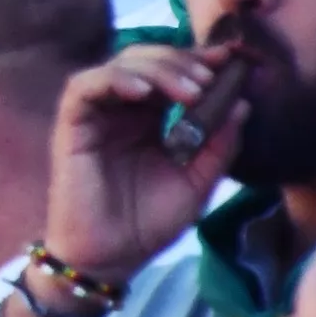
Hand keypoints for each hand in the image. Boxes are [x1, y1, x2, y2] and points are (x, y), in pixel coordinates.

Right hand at [41, 44, 247, 288]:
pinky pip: (85, 87)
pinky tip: (143, 94)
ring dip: (157, 69)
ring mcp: (96, 114)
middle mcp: (121, 109)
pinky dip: (114, 80)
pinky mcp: (72, 124)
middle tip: (210, 79)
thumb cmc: (148, 224)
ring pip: (120, 65)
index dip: (198, 59)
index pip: (171, 73)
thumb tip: (243, 104)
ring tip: (189, 90)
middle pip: (147, 59)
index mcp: (149, 119)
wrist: (112, 258)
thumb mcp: (197, 183)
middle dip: (182, 62)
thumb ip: (218, 146)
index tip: (232, 59)